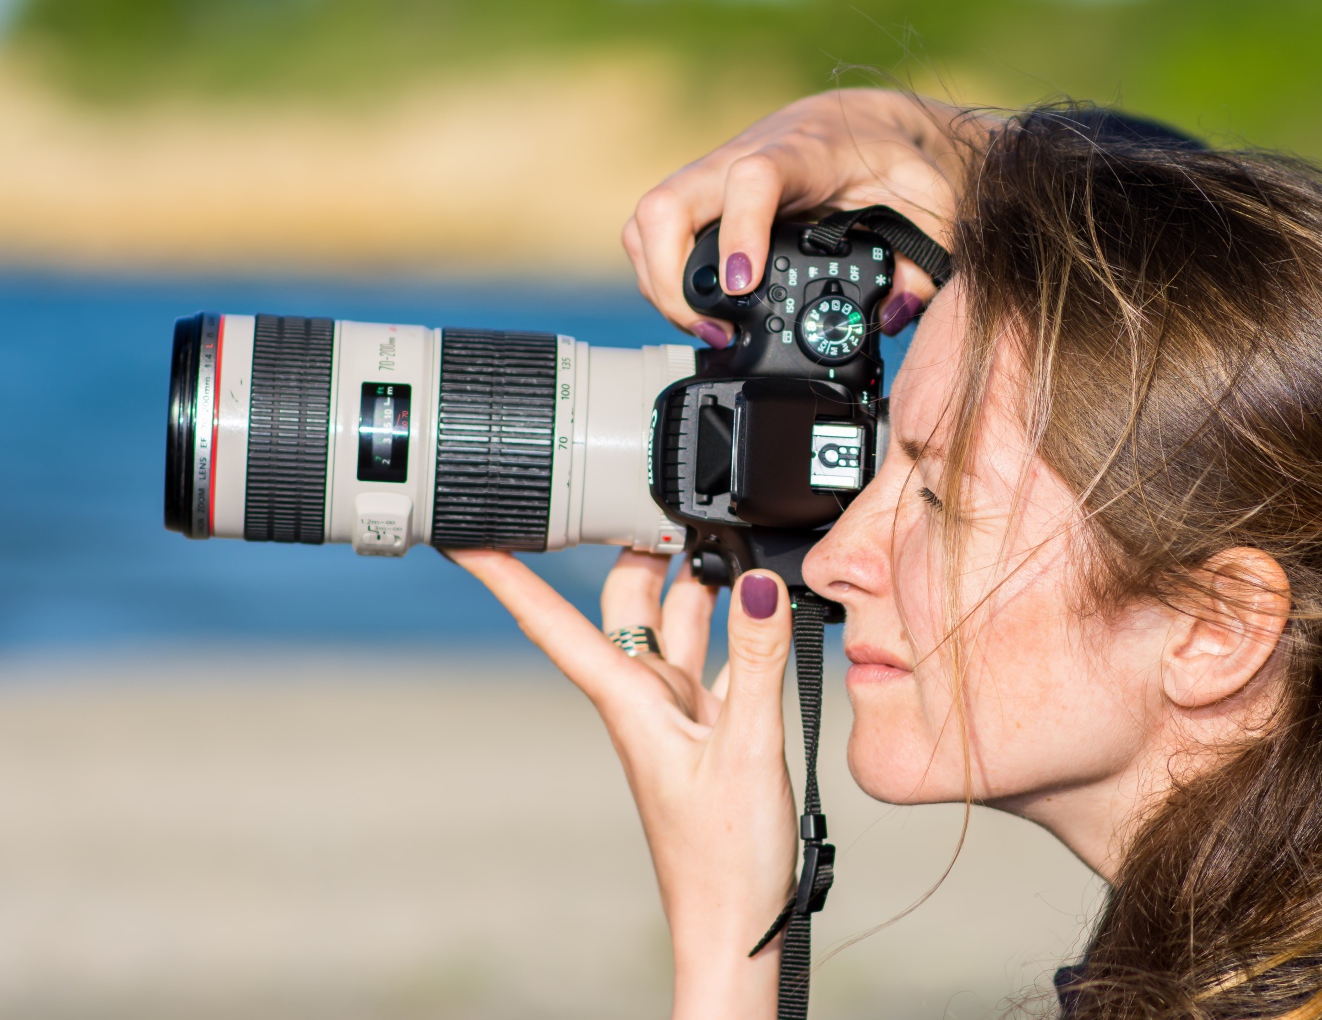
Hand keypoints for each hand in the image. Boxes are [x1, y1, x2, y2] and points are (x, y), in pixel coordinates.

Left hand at [449, 548, 797, 1019]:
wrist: (736, 924)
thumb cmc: (725, 861)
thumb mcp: (749, 751)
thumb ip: (757, 663)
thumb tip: (756, 585)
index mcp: (628, 701)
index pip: (551, 622)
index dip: (505, 574)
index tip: (465, 531)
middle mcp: (644, 698)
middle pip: (623, 601)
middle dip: (633, 545)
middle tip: (656, 491)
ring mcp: (677, 712)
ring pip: (673, 620)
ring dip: (692, 578)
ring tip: (720, 531)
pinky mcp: (710, 726)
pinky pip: (714, 654)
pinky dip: (736, 623)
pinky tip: (762, 607)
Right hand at [624, 88, 987, 345]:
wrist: (868, 121)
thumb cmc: (896, 161)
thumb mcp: (932, 207)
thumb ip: (923, 263)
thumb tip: (891, 314)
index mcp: (804, 153)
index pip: (751, 179)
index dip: (738, 230)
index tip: (742, 284)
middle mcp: (743, 157)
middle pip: (668, 202)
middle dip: (671, 276)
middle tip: (713, 329)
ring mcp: (713, 176)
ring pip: (649, 220)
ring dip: (659, 283)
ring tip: (706, 329)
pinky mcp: (701, 198)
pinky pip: (653, 232)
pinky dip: (660, 276)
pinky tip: (696, 310)